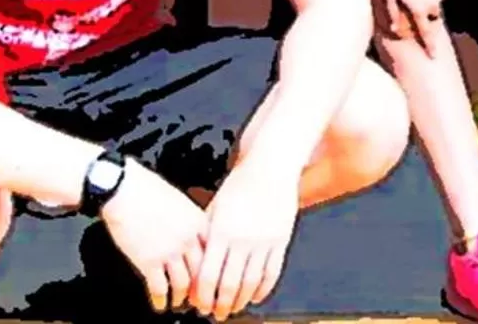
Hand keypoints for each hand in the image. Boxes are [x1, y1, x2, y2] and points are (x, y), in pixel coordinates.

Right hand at [99, 160, 208, 313]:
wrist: (124, 190)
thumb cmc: (149, 191)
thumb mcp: (181, 203)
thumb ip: (191, 223)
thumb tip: (196, 240)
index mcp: (198, 223)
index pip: (214, 254)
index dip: (215, 271)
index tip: (214, 282)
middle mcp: (188, 239)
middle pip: (202, 273)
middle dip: (201, 292)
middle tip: (199, 301)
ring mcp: (169, 251)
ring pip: (183, 285)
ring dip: (180, 298)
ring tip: (178, 304)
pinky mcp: (148, 261)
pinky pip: (159, 288)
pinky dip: (161, 300)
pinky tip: (159, 303)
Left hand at [192, 156, 300, 319]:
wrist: (270, 167)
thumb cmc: (241, 184)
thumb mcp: (215, 208)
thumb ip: (206, 235)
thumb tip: (196, 264)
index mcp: (221, 231)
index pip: (208, 275)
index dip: (202, 295)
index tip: (200, 305)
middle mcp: (242, 239)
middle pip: (229, 284)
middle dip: (220, 305)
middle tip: (216, 313)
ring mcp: (263, 241)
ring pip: (250, 282)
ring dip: (240, 301)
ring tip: (234, 308)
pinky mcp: (281, 240)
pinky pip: (272, 272)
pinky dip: (263, 289)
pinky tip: (255, 296)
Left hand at [378, 0, 451, 51]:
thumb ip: (391, 13)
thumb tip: (395, 30)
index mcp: (420, 9)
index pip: (425, 33)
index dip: (429, 46)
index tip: (433, 57)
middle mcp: (434, 3)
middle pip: (432, 17)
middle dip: (427, 17)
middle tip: (418, 8)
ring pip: (436, 1)